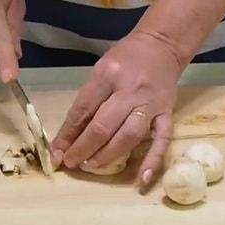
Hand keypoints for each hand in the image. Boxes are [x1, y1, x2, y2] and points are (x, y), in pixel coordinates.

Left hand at [52, 31, 184, 185]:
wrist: (161, 46)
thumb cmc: (126, 58)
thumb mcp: (101, 70)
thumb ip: (88, 100)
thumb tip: (69, 135)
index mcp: (108, 74)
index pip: (83, 109)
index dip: (68, 134)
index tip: (57, 152)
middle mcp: (130, 90)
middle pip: (104, 125)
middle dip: (84, 148)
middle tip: (71, 162)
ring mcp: (151, 103)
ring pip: (129, 135)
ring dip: (108, 155)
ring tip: (92, 165)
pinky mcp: (167, 113)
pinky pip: (162, 140)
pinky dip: (153, 161)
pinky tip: (142, 178)